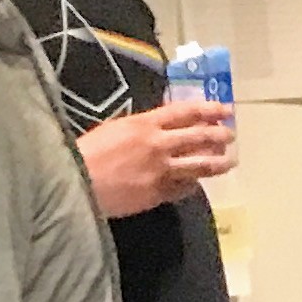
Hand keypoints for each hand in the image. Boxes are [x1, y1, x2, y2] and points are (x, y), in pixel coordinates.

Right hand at [79, 102, 232, 219]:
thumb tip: (160, 128)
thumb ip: (140, 128)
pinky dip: (193, 184)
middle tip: (229, 136)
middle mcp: (159, 144)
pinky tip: (196, 183)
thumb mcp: (113, 130)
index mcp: (144, 125)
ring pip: (202, 164)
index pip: (185, 112)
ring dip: (219, 162)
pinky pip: (185, 187)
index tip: (225, 110)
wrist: (72, 183)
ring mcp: (161, 170)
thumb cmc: (84, 153)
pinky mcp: (159, 193)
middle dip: (220, 135)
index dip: (209, 109)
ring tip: (228, 161)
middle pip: (201, 136)